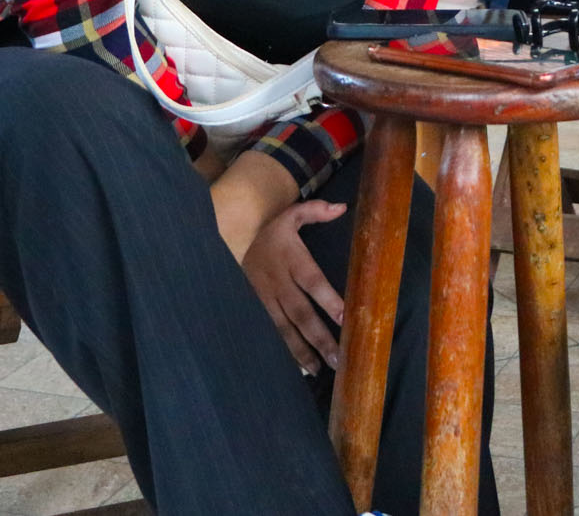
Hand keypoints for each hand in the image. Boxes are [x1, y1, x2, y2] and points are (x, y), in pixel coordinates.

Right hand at [241, 199, 348, 372]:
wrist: (233, 241)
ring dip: (302, 351)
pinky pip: (271, 333)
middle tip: (338, 358)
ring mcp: (264, 299)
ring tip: (320, 369)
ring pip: (284, 329)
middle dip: (319, 337)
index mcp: (290, 259)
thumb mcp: (291, 215)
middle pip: (300, 313)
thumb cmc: (273, 233)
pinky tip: (299, 367)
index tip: (346, 317)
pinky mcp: (256, 310)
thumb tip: (342, 208)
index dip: (328, 298)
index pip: (312, 281)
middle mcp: (277, 282)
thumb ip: (315, 211)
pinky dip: (284, 351)